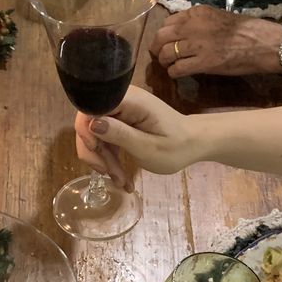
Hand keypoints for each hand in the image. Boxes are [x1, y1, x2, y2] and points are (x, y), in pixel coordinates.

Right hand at [75, 86, 193, 185]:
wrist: (194, 144)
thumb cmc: (178, 146)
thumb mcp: (148, 147)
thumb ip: (120, 134)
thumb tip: (92, 123)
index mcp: (129, 100)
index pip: (92, 107)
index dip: (87, 130)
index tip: (97, 152)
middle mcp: (120, 100)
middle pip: (89, 122)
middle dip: (95, 151)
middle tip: (110, 174)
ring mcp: (120, 111)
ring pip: (95, 134)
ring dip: (103, 160)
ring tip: (120, 182)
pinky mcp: (120, 122)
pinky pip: (104, 138)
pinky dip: (110, 158)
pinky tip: (121, 177)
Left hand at [149, 6, 281, 77]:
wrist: (263, 43)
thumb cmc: (246, 30)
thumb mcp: (218, 16)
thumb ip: (199, 22)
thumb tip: (183, 33)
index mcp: (197, 13)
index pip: (168, 21)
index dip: (164, 33)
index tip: (166, 41)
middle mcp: (193, 26)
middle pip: (161, 36)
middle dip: (156, 47)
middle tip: (159, 55)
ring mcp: (197, 45)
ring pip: (166, 53)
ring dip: (164, 62)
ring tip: (169, 65)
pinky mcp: (202, 63)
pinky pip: (177, 69)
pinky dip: (174, 73)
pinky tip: (178, 74)